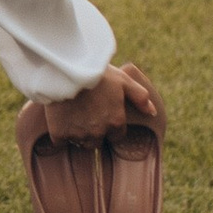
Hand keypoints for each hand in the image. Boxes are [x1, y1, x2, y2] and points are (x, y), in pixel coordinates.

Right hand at [36, 62, 158, 141]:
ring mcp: (78, 134)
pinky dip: (60, 135)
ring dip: (78, 134)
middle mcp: (98, 133)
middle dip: (94, 132)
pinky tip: (59, 123)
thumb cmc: (97, 73)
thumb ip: (140, 97)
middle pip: (97, 142)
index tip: (103, 116)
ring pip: (80, 143)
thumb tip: (153, 112)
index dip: (111, 127)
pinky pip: (60, 142)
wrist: (66, 69)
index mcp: (115, 122)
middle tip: (86, 115)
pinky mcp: (59, 133)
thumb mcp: (123, 80)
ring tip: (73, 117)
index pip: (116, 136)